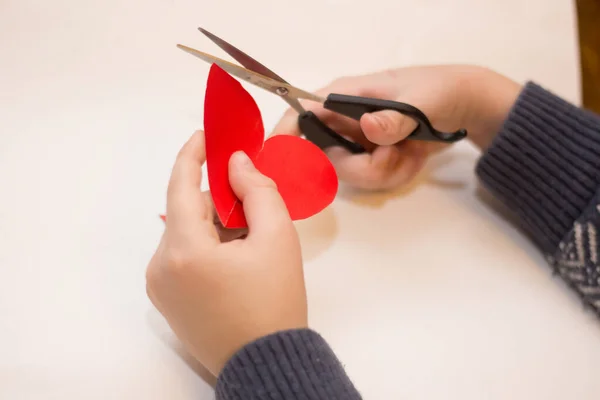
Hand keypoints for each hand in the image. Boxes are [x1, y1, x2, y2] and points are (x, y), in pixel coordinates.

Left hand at [146, 130, 306, 375]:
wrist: (266, 363)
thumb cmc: (275, 302)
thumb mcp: (277, 239)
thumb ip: (257, 190)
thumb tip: (237, 164)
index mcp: (184, 251)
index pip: (180, 185)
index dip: (193, 154)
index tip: (206, 134)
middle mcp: (160, 266)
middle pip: (187, 212)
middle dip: (219, 201)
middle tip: (254, 207)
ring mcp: (159, 286)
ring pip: (185, 233)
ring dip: (215, 226)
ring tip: (251, 242)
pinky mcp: (165, 300)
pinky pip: (182, 256)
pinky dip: (207, 246)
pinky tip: (236, 261)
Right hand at [272, 65, 520, 189]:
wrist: (461, 106)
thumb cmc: (437, 90)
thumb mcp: (421, 101)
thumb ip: (396, 118)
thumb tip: (368, 126)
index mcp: (344, 97)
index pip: (300, 114)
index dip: (284, 139)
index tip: (278, 165)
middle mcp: (344, 121)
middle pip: (327, 159)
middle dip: (364, 166)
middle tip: (395, 151)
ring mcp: (357, 143)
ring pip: (353, 175)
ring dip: (387, 170)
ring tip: (411, 149)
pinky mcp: (370, 159)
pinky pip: (372, 180)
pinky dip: (397, 173)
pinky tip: (413, 156)